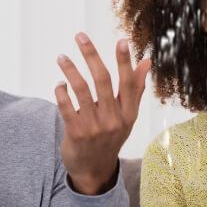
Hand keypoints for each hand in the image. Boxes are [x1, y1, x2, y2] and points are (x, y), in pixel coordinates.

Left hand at [54, 33, 149, 194]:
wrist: (93, 170)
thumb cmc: (110, 137)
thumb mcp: (127, 117)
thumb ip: (135, 89)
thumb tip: (147, 61)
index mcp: (128, 114)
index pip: (127, 82)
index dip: (125, 61)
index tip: (121, 40)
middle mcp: (113, 120)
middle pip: (102, 80)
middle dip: (91, 54)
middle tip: (80, 36)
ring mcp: (94, 127)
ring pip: (81, 89)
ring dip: (70, 70)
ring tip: (62, 57)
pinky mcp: (75, 133)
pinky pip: (65, 105)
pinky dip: (61, 90)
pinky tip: (60, 84)